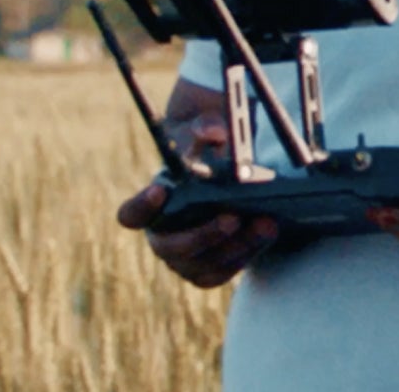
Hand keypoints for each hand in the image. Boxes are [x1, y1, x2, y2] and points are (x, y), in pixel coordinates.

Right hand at [114, 110, 277, 287]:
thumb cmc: (213, 148)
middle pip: (170, 247)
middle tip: (233, 217)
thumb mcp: (211, 127)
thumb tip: (211, 132)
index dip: (141, 207)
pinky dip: (244, 257)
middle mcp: (161, 235)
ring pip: (200, 264)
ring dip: (235, 246)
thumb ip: (208, 125)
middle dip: (203, 235)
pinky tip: (266, 235)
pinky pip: (220, 273)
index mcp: (153, 203)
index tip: (160, 191)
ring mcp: (182, 257)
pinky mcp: (206, 270)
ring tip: (266, 224)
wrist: (235, 172)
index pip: (131, 214)